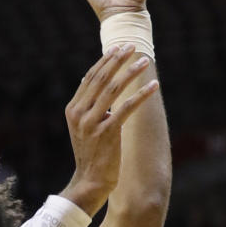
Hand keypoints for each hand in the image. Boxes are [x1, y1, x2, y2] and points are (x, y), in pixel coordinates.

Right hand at [61, 45, 159, 214]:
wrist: (90, 180)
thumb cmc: (91, 153)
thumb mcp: (83, 127)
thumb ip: (88, 105)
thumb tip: (92, 81)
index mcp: (72, 110)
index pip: (90, 78)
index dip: (105, 61)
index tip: (119, 47)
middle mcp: (79, 114)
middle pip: (101, 79)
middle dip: (118, 60)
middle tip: (132, 46)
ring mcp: (92, 123)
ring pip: (113, 90)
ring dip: (131, 73)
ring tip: (144, 61)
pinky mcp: (107, 133)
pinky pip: (126, 108)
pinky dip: (141, 95)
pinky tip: (153, 86)